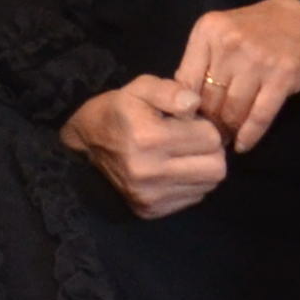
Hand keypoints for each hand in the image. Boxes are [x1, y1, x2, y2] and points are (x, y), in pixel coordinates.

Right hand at [61, 77, 235, 219]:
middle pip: (216, 167)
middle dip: (211, 150)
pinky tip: (173, 170)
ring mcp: (150, 196)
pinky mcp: (150, 211)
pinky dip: (190, 183)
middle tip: (194, 140)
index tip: (189, 122)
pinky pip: (193, 198)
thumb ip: (170, 91)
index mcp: (148, 137)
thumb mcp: (139, 88)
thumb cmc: (116, 112)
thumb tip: (195, 104)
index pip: (210, 138)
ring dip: (202, 167)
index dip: (204, 125)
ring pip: (208, 185)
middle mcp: (150, 171)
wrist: (83, 147)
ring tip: (183, 155)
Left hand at [170, 0, 299, 151]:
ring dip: (228, 130)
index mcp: (208, 31)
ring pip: (233, 110)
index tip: (188, 123)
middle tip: (208, 137)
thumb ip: (199, 60)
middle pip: (210, 98)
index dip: (185, 108)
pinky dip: (250, 135)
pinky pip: (259, 116)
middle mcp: (230, 43)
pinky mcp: (283, 76)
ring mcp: (257, 60)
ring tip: (225, 140)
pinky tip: (243, 145)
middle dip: (208, 122)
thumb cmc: (256, 29)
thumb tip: (180, 99)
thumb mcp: (220, 33)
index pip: (185, 81)